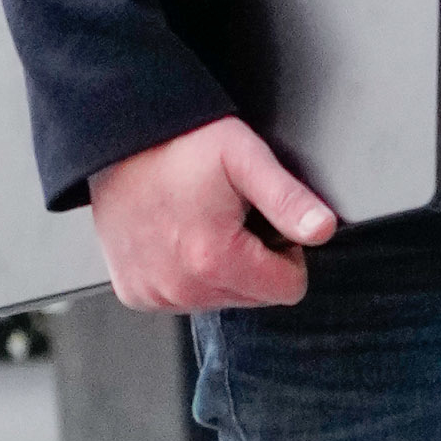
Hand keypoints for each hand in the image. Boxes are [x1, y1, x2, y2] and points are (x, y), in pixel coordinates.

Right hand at [89, 116, 336, 312]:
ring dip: (220, 268)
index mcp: (214, 260)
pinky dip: (186, 273)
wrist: (118, 141)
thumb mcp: (246, 159)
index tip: (263, 220)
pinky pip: (183, 298)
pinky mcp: (135, 293)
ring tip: (200, 221)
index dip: (287, 252)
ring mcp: (154, 293)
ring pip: (220, 299)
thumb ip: (289, 199)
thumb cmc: (180, 144)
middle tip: (229, 216)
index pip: (289, 288)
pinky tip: (176, 235)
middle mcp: (181, 288)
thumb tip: (322, 230)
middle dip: (253, 261)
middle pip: (255, 297)